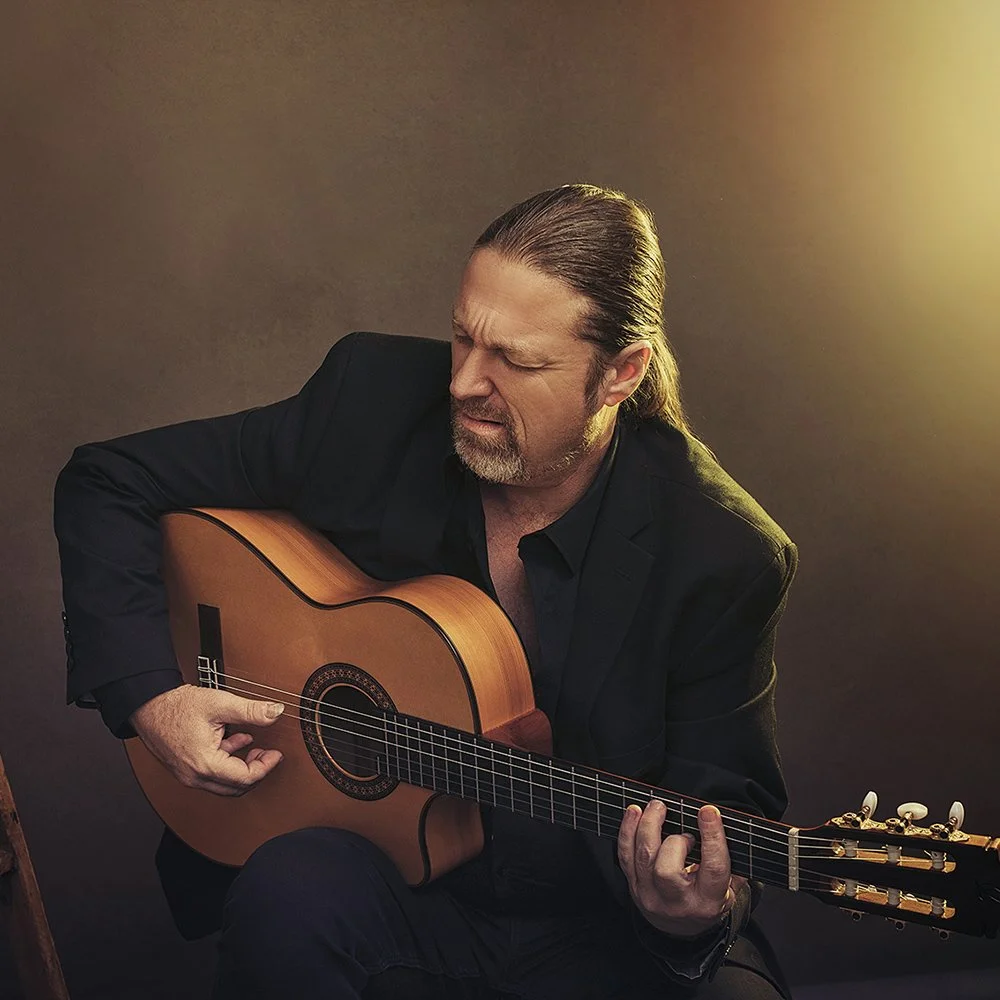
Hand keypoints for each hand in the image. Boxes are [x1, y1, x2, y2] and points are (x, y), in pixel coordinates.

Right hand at [129, 683, 284, 796]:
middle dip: (256, 771)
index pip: (245, 778)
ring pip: (224, 784)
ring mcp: (188, 776)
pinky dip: (228, 764)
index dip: (266, 766)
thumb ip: (251, 711)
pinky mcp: (184, 770)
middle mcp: (195, 776)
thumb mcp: (220, 704)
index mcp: (205, 764)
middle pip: (236, 787)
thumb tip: (276, 712)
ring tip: (254, 747)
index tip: (276, 754)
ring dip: (242, 768)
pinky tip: (234, 743)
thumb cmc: (177, 706)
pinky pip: (212, 776)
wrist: (148, 705)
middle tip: (268, 753)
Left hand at [617, 799, 743, 938]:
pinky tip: (634, 812)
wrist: (680, 931)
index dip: (712, 837)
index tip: (708, 811)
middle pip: (667, 870)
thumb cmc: (706, 900)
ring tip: (657, 806)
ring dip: (648, 825)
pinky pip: (625, 855)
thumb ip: (734, 863)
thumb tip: (731, 828)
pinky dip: (627, 830)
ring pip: (644, 858)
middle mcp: (677, 902)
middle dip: (674, 840)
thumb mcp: (729, 890)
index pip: (713, 868)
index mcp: (708, 901)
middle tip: (683, 828)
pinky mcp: (633, 886)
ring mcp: (651, 895)